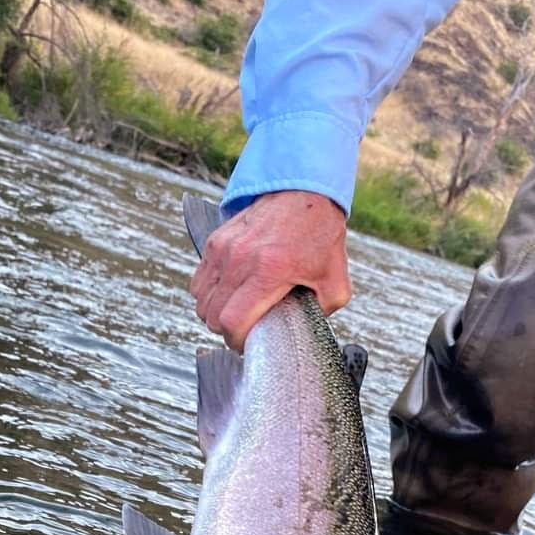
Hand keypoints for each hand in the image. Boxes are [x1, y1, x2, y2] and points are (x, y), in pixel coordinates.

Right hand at [188, 190, 351, 351]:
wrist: (304, 192)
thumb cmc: (320, 236)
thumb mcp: (335, 281)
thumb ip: (322, 313)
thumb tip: (306, 332)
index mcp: (269, 271)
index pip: (232, 321)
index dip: (236, 340)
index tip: (247, 343)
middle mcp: (240, 259)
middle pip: (212, 315)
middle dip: (225, 330)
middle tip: (243, 329)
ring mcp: (223, 249)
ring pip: (201, 300)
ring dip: (214, 313)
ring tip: (234, 312)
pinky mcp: (215, 241)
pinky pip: (199, 281)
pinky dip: (209, 294)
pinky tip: (227, 294)